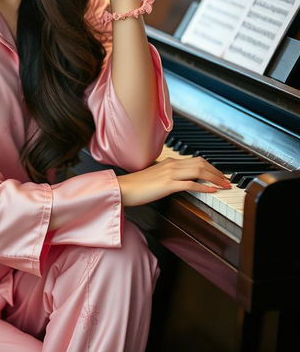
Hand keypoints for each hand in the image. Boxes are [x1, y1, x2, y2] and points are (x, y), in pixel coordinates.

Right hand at [116, 156, 231, 206]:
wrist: (124, 188)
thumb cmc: (137, 185)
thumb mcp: (156, 176)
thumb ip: (169, 175)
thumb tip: (181, 180)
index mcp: (169, 162)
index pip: (196, 160)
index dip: (211, 167)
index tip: (219, 175)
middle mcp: (171, 165)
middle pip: (201, 164)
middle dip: (217, 172)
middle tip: (227, 180)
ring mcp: (169, 174)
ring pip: (198, 172)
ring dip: (215, 178)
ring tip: (224, 185)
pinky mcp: (167, 185)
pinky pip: (190, 184)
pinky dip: (204, 187)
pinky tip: (212, 191)